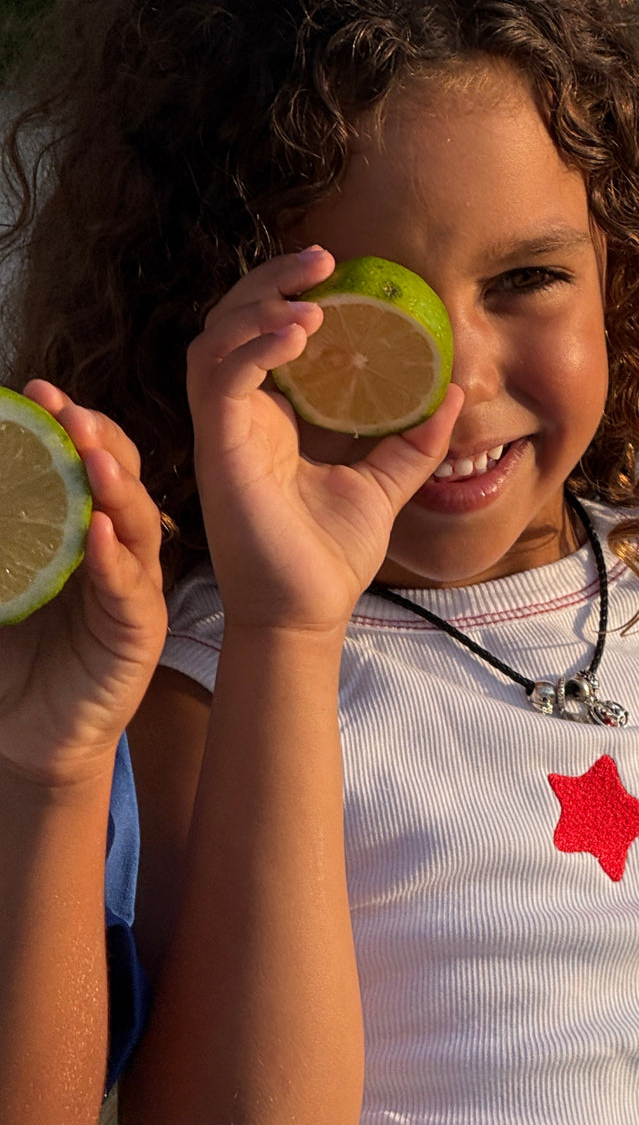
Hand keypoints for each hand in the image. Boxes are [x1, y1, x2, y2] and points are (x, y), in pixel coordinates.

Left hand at [0, 382, 166, 782]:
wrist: (23, 736)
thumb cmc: (6, 655)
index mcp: (78, 526)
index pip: (84, 461)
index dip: (69, 423)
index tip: (36, 388)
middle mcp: (112, 548)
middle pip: (122, 478)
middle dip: (99, 439)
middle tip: (69, 412)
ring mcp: (130, 587)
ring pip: (138, 524)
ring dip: (116, 487)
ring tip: (92, 457)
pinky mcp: (138, 632)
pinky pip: (131, 588)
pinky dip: (115, 558)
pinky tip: (98, 532)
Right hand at [186, 246, 462, 631]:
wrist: (308, 611)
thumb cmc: (330, 554)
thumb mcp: (384, 485)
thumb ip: (413, 441)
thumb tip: (453, 394)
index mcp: (273, 416)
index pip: (267, 333)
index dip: (291, 292)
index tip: (337, 268)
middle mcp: (242, 415)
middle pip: (234, 320)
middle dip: (271, 280)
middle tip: (323, 258)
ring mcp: (224, 430)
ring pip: (216, 338)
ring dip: (259, 306)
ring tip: (312, 299)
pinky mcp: (217, 447)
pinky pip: (220, 378)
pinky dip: (253, 348)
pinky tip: (297, 335)